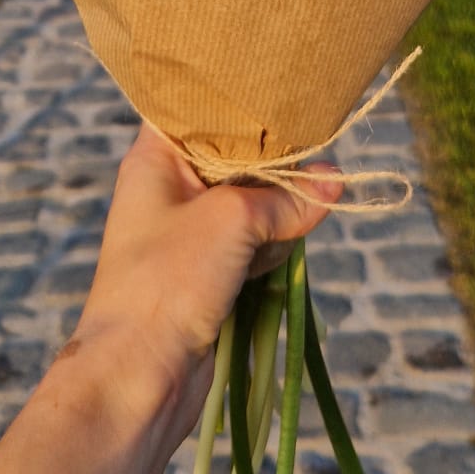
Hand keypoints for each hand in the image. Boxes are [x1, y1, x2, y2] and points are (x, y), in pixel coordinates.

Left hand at [73, 123, 339, 444]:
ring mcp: (189, 234)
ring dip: (274, 220)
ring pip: (253, 205)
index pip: (195, 107)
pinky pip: (254, 245)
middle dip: (273, 169)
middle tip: (308, 168)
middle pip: (236, 158)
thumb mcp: (232, 220)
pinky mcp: (208, 273)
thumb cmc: (168, 281)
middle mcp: (168, 190)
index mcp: (154, 159)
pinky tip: (269, 267)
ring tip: (275, 238)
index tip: (286, 98)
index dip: (239, 102)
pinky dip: (269, 252)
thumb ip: (286, 196)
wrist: (139, 375)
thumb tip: (335, 180)